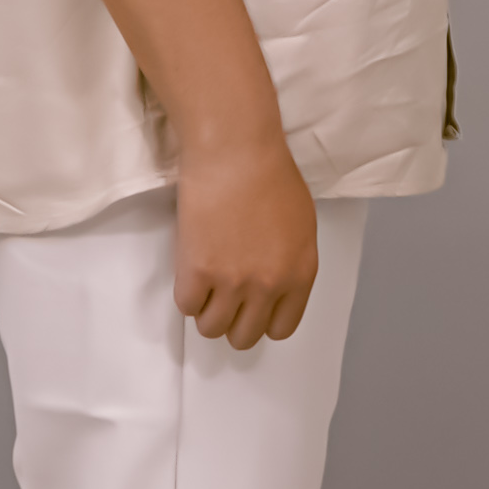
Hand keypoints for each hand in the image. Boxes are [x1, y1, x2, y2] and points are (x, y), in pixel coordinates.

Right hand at [174, 119, 319, 349]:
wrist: (237, 152)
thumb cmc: (271, 175)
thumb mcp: (301, 226)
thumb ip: (290, 262)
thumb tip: (273, 283)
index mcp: (299, 275)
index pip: (281, 328)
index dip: (262, 320)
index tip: (250, 309)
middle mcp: (269, 286)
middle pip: (244, 336)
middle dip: (232, 322)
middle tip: (223, 299)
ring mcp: (233, 283)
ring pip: (211, 328)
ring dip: (206, 311)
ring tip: (205, 284)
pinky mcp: (198, 272)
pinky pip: (187, 306)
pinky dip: (187, 294)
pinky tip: (191, 271)